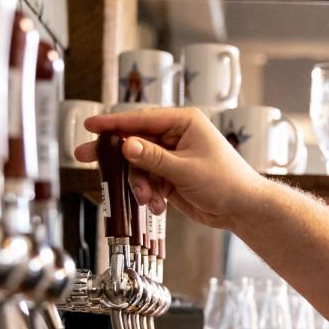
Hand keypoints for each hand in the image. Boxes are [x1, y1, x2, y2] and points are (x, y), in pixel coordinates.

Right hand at [73, 107, 268, 229]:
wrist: (242, 208)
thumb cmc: (226, 182)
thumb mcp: (186, 169)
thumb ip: (154, 158)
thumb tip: (127, 145)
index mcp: (184, 122)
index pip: (141, 119)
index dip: (114, 123)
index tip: (91, 125)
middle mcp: (176, 136)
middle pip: (134, 142)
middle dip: (117, 157)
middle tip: (86, 157)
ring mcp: (172, 157)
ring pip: (138, 165)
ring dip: (139, 184)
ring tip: (149, 199)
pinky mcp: (170, 176)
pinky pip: (148, 181)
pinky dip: (149, 194)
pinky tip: (159, 205)